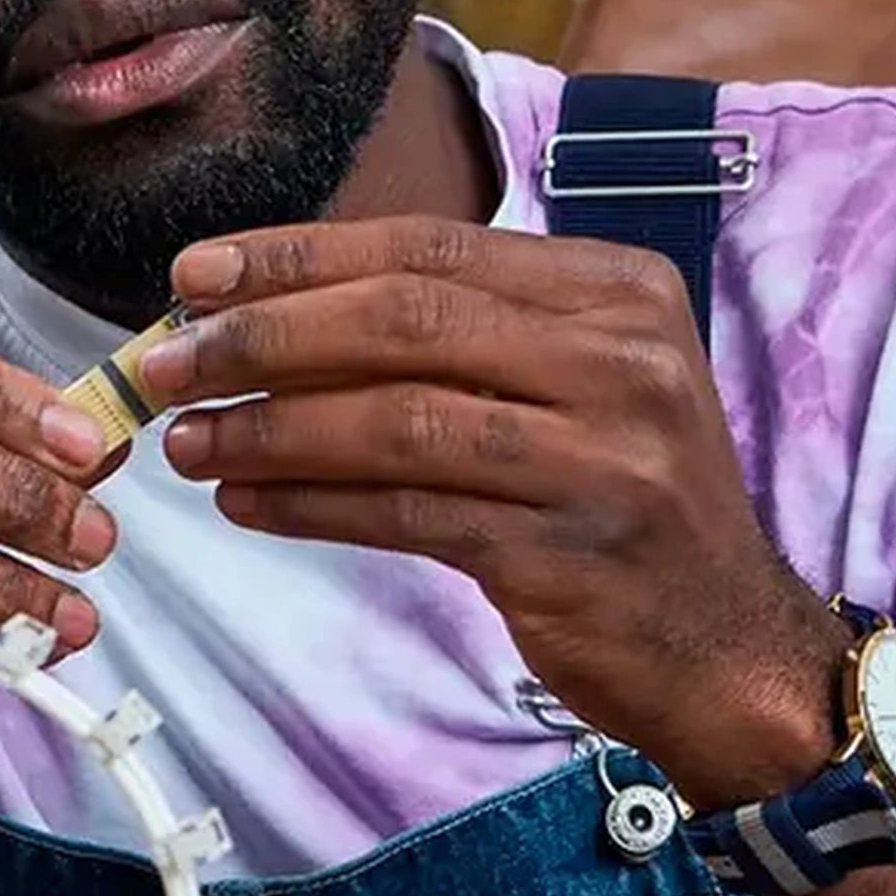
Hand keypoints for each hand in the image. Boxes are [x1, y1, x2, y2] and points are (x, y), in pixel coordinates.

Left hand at [140, 218, 851, 808]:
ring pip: (396, 421)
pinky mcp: (567, 555)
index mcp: (619, 292)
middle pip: (403, 321)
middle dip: (264, 337)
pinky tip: (245, 503)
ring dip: (270, 429)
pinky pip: (408, 516)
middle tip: (164, 362)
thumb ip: (460, 338)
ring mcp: (603, 460)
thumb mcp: (576, 387)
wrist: (730, 647)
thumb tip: (271, 315)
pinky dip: (312, 505)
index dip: (298, 257)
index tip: (193, 277)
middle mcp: (622, 362)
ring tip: (187, 442)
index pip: (430, 249)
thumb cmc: (622, 507)